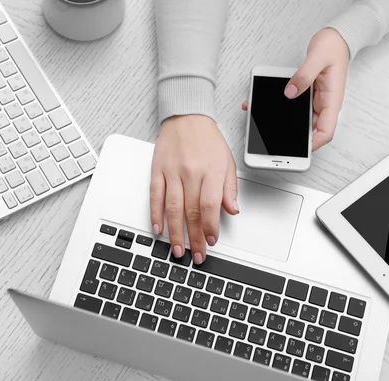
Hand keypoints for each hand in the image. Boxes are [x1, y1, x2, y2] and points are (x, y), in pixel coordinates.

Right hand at [150, 115, 238, 264]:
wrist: (186, 116)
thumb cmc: (208, 139)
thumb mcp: (227, 161)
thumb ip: (229, 188)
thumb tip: (233, 210)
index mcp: (211, 170)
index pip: (210, 205)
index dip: (210, 227)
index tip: (211, 241)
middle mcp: (191, 172)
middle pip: (192, 212)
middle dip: (195, 238)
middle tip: (196, 255)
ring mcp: (172, 172)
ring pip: (173, 208)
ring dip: (175, 232)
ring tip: (177, 250)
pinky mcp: (157, 170)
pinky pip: (155, 195)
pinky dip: (156, 213)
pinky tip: (158, 228)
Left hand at [241, 28, 349, 149]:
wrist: (336, 37)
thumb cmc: (333, 47)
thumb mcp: (317, 58)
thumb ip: (303, 75)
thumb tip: (290, 92)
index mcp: (332, 99)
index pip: (327, 131)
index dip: (314, 144)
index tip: (300, 149)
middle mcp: (324, 103)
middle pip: (311, 129)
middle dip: (293, 136)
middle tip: (274, 139)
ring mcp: (316, 100)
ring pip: (300, 119)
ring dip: (284, 121)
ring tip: (263, 119)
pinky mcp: (308, 95)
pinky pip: (294, 106)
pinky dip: (281, 107)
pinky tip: (265, 103)